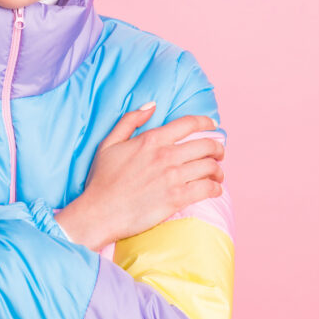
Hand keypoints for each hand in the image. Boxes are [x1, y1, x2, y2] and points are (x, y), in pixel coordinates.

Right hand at [56, 102, 224, 250]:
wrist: (99, 213)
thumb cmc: (102, 180)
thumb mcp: (109, 143)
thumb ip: (130, 121)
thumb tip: (152, 106)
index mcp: (151, 140)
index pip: (189, 124)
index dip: (207, 122)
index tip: (214, 125)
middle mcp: (165, 155)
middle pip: (206, 145)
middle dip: (218, 148)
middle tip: (219, 154)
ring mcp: (172, 177)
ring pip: (210, 167)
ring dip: (218, 170)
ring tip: (217, 174)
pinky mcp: (176, 198)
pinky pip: (207, 189)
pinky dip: (215, 188)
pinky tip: (214, 190)